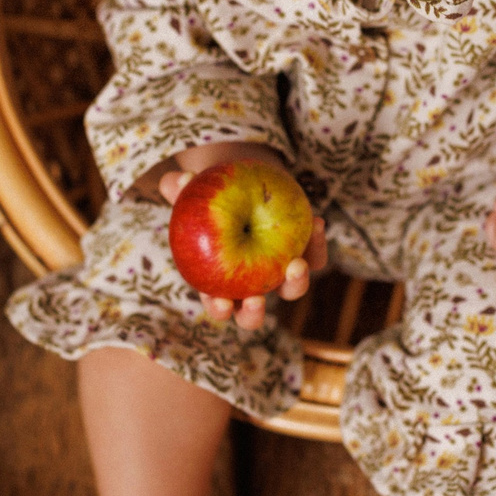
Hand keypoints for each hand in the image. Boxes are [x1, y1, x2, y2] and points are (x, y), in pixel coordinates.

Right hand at [156, 148, 327, 330]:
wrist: (249, 186)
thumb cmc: (214, 195)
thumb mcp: (194, 191)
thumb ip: (180, 189)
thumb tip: (179, 181)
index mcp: (221, 282)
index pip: (218, 305)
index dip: (219, 309)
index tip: (222, 304)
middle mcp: (251, 285)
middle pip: (253, 314)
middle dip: (253, 313)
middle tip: (256, 301)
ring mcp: (280, 273)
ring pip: (291, 290)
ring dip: (296, 283)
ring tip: (297, 266)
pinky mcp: (306, 255)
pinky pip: (315, 257)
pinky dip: (317, 244)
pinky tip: (316, 223)